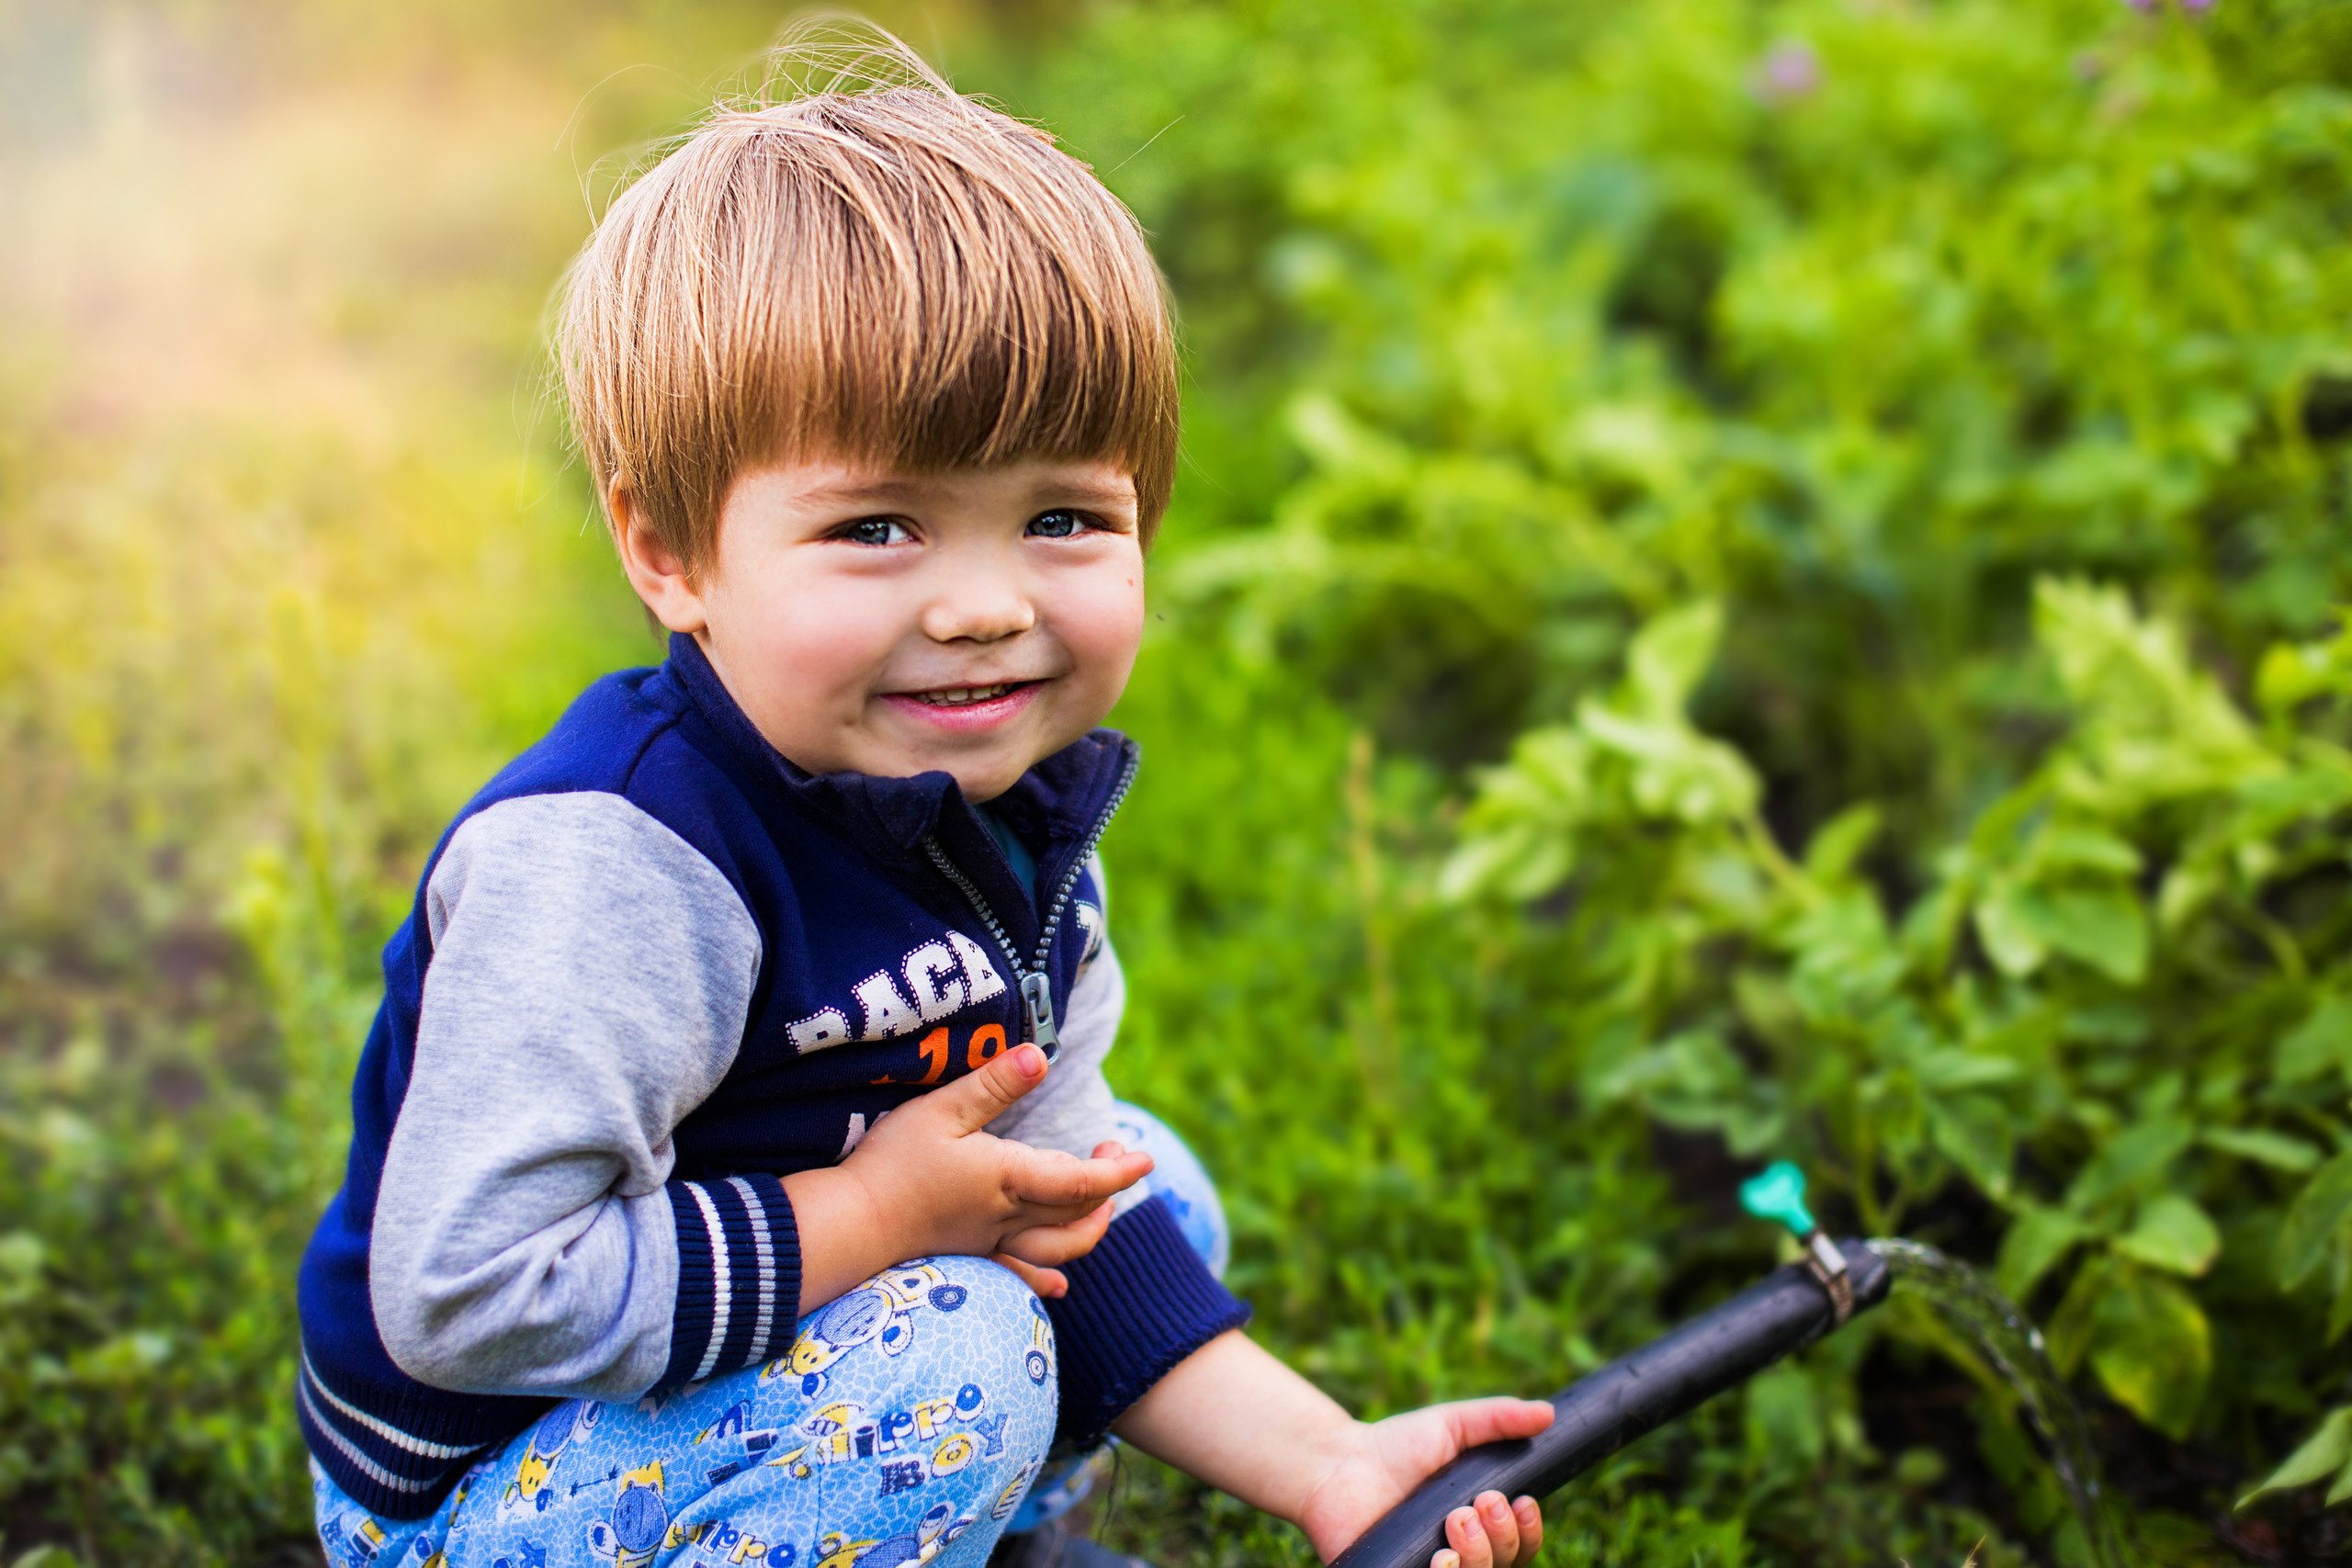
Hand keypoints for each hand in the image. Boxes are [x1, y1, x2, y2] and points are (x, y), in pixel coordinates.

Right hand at [840, 1045, 1151, 1295]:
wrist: (851, 1226)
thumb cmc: (893, 1164)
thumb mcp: (940, 1109)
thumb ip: (993, 1084)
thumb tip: (1040, 1056)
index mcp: (1009, 1178)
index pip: (1081, 1182)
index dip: (1119, 1172)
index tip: (1145, 1157)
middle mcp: (1008, 1217)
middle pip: (1076, 1214)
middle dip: (1108, 1188)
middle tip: (1114, 1154)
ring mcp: (989, 1243)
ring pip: (1058, 1248)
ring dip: (1088, 1230)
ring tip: (1102, 1208)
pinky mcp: (967, 1257)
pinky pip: (1019, 1276)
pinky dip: (1046, 1280)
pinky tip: (1058, 1286)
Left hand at [1295, 1399, 1552, 1567]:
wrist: (1337, 1466)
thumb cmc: (1396, 1446)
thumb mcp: (1451, 1426)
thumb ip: (1498, 1419)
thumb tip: (1548, 1414)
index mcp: (1479, 1524)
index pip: (1522, 1544)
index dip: (1529, 1530)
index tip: (1520, 1502)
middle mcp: (1460, 1553)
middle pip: (1504, 1564)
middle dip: (1499, 1535)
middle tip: (1471, 1504)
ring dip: (1477, 1557)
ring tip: (1454, 1523)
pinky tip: (1440, 1561)